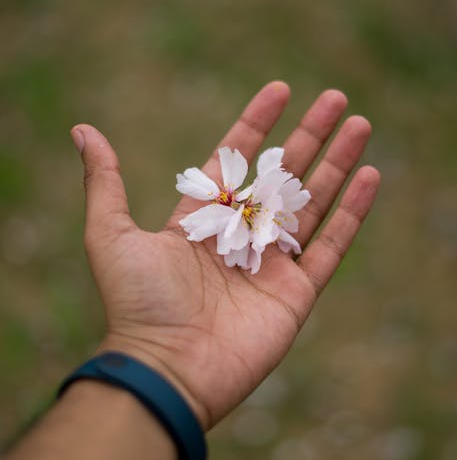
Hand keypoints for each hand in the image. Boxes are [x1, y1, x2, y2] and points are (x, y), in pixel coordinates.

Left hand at [71, 82, 379, 429]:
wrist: (166, 369)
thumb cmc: (136, 303)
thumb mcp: (111, 234)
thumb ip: (105, 181)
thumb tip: (82, 129)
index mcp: (202, 219)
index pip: (236, 160)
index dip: (258, 124)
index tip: (280, 90)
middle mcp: (240, 236)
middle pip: (282, 174)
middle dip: (310, 135)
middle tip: (335, 97)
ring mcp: (272, 264)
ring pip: (313, 202)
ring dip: (338, 162)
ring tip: (360, 123)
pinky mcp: (297, 293)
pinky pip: (331, 245)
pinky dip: (352, 212)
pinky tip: (370, 175)